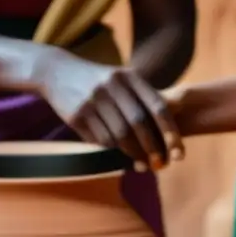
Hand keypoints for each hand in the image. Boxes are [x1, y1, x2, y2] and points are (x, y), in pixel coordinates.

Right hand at [35, 48, 182, 170]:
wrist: (56, 72)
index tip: (179, 152)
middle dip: (153, 148)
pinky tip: (120, 156)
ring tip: (143, 165)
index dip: (171, 132)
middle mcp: (112, 86)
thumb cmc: (101, 82)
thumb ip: (146, 100)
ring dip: (134, 154)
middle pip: (139, 123)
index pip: (158, 106)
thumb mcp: (124, 81)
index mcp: (130, 77)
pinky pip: (101, 140)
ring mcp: (92, 100)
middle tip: (160, 164)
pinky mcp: (76, 115)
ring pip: (119, 135)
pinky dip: (113, 151)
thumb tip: (171, 136)